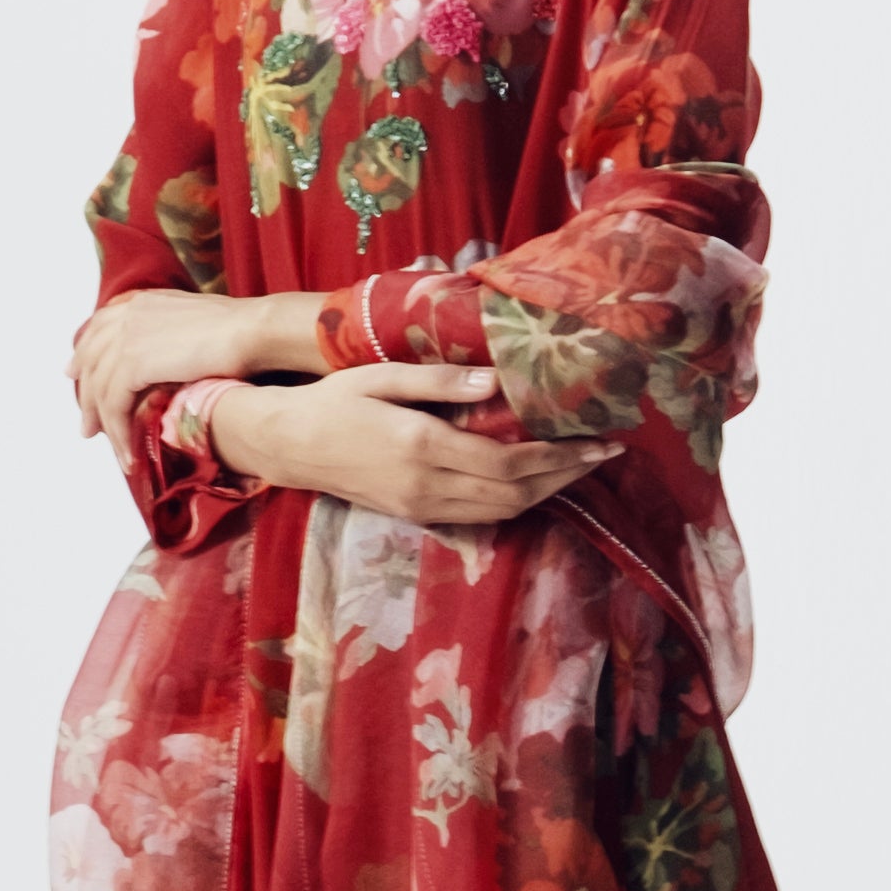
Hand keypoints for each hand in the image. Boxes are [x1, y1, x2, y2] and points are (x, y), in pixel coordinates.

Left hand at [70, 287, 260, 445]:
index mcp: (144, 302)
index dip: (84, 352)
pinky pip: (115, 405)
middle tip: (87, 426)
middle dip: (86, 396)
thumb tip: (165, 362)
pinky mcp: (134, 362)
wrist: (256, 331)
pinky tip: (129, 454)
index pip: (101, 326)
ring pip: (101, 389)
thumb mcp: (197, 327)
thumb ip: (171, 338)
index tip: (74, 373)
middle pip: (92, 359)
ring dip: (105, 425)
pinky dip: (120, 434)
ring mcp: (129, 336)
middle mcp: (130, 314)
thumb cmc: (243, 332)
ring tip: (114, 452)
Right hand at [219, 364, 620, 527]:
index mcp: (422, 446)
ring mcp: (421, 506)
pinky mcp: (415, 514)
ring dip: (547, 492)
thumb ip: (438, 381)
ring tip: (579, 466)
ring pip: (502, 510)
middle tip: (604, 454)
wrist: (286, 445)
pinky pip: (480, 514)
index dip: (561, 458)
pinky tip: (534, 480)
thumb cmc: (332, 401)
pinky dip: (516, 499)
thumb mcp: (380, 377)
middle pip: (516, 494)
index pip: (510, 463)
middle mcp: (427, 486)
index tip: (599, 442)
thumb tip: (496, 383)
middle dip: (566, 477)